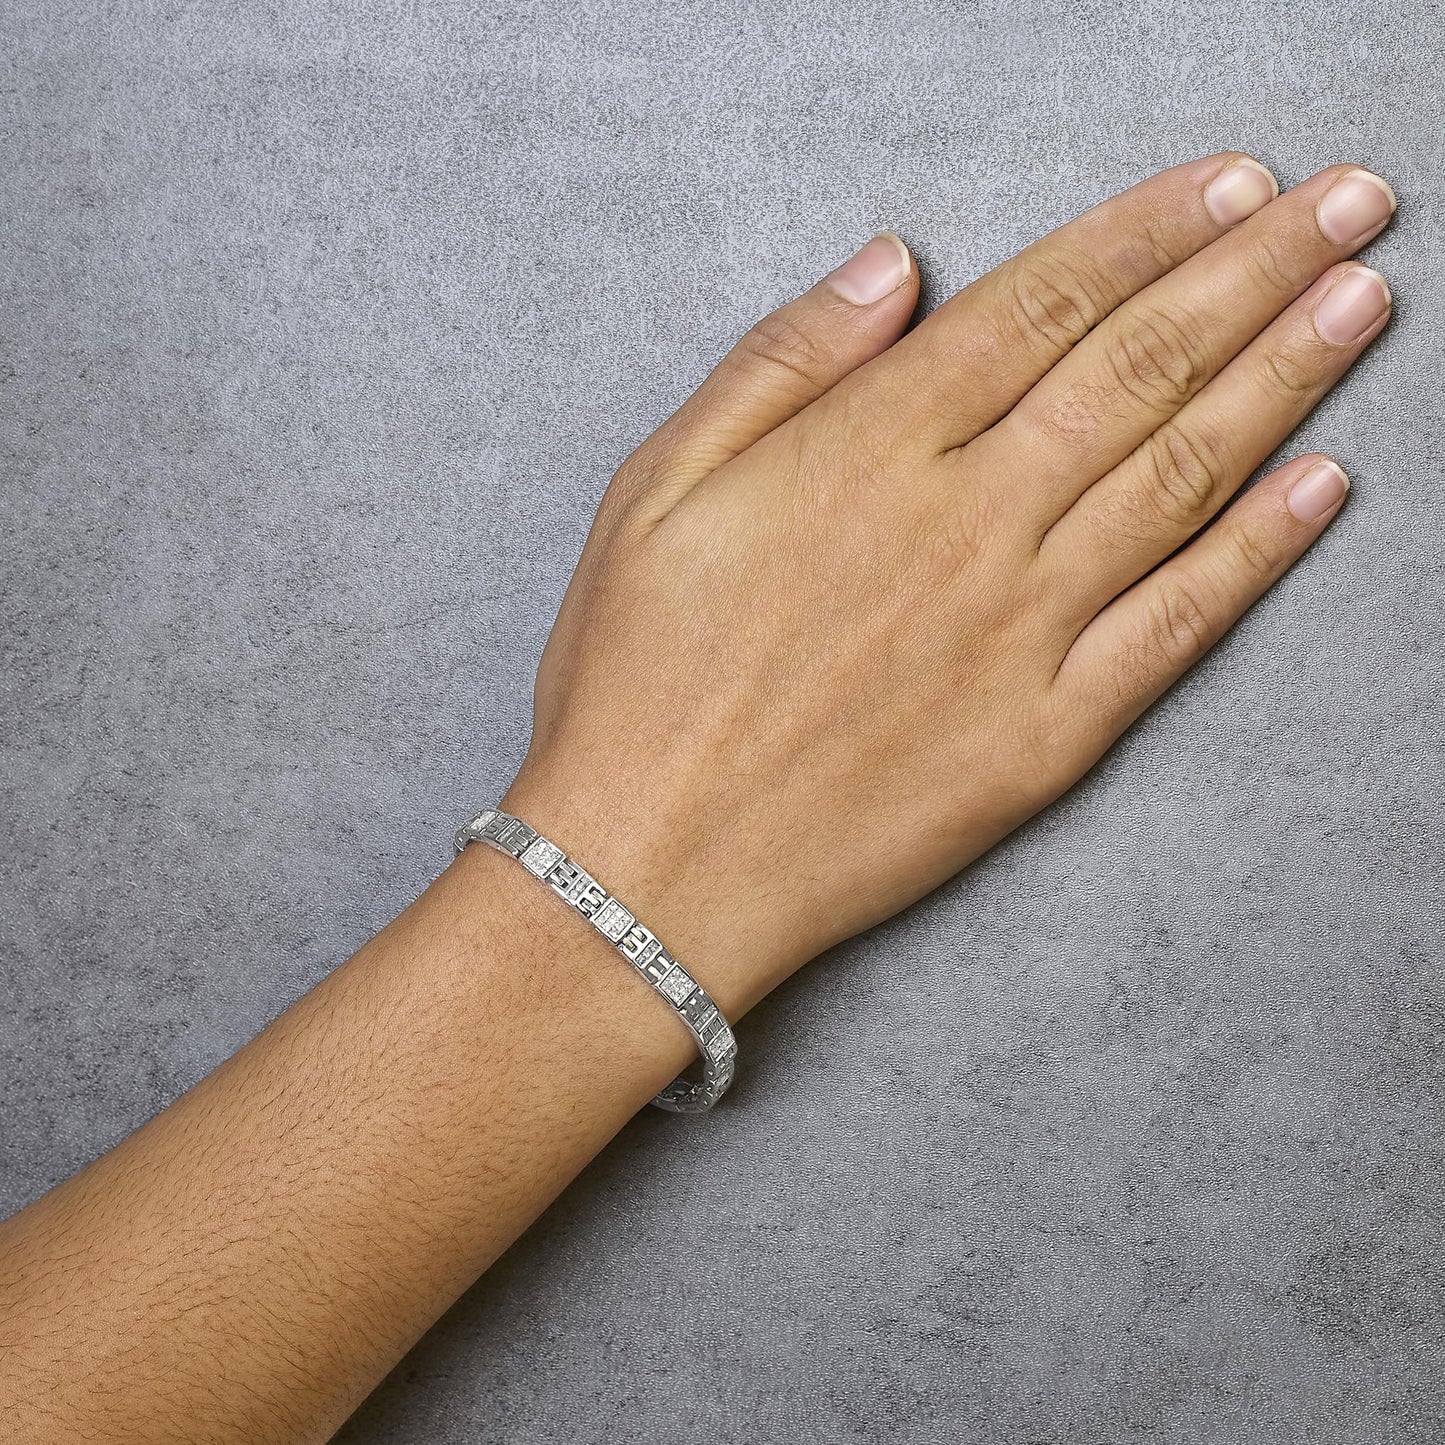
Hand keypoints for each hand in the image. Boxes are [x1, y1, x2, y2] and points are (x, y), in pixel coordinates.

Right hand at [501, 154, 1392, 1016]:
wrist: (653, 869)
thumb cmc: (636, 679)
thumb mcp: (656, 488)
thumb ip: (781, 363)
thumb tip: (894, 264)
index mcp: (869, 451)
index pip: (1042, 305)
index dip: (1150, 231)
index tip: (1234, 181)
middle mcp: (967, 524)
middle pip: (1140, 368)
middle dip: (1259, 270)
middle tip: (1350, 203)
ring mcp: (1019, 632)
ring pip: (1181, 477)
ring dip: (1288, 379)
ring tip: (1363, 300)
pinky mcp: (1048, 735)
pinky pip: (1177, 627)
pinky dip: (1260, 554)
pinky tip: (1326, 487)